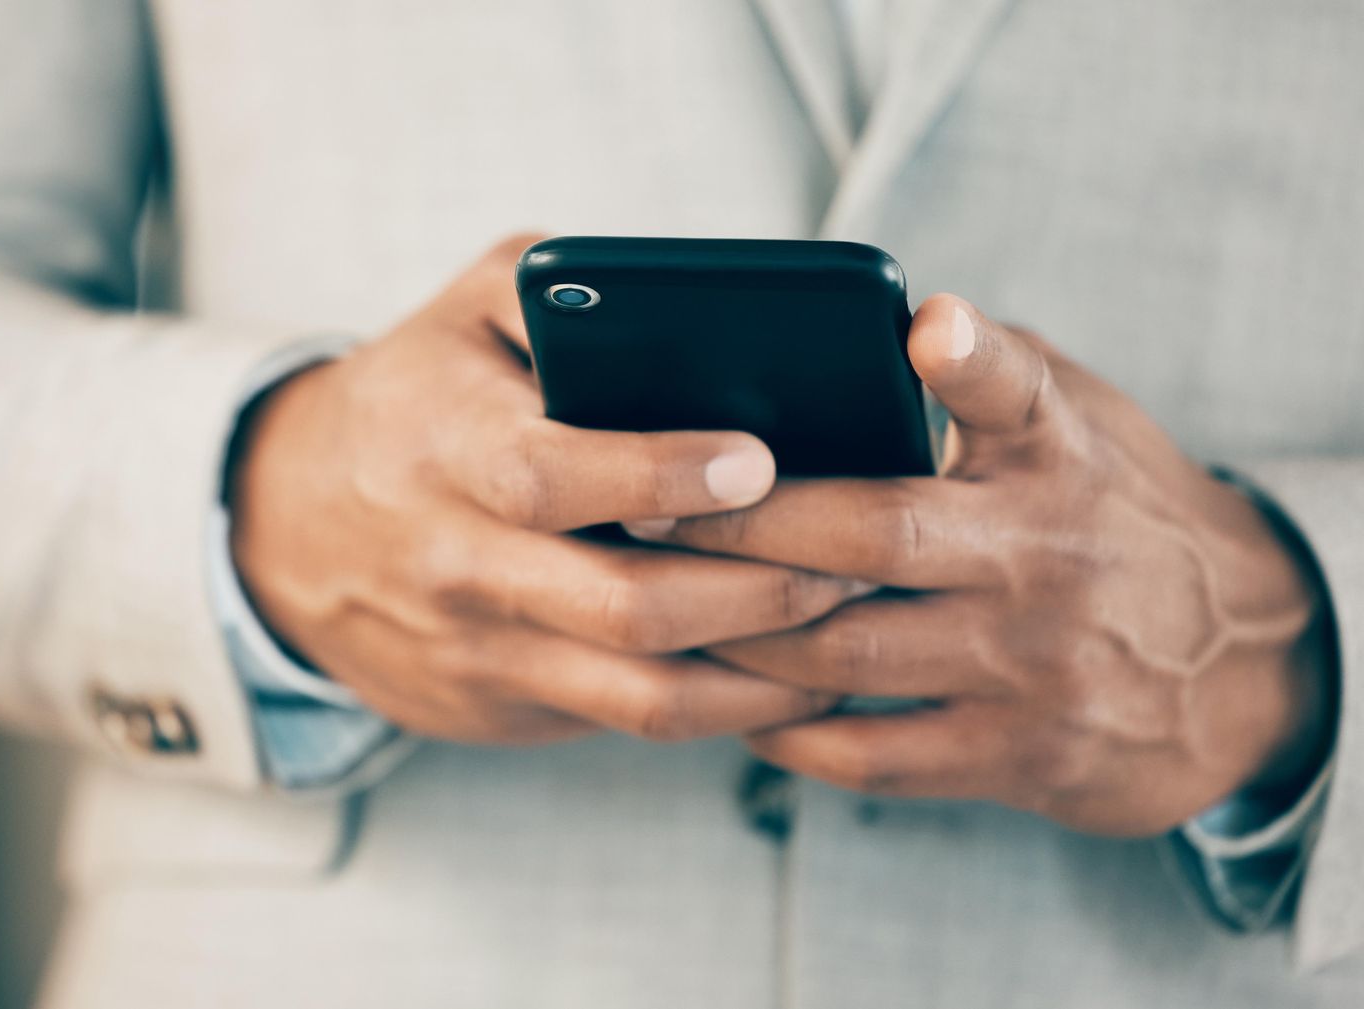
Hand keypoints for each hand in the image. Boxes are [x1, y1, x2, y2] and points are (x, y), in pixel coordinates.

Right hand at [230, 237, 871, 744]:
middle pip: (627, 608)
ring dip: (763, 672)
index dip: (662, 476)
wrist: (284, 527)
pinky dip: (724, 708)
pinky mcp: (499, 707)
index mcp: (448, 451)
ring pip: (643, 694)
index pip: (556, 478)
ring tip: (848, 628)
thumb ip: (561, 289)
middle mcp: (462, 564)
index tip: (762, 458)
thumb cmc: (409, 399)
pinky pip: (628, 722)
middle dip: (761, 589)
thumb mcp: (462, 312)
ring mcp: (480, 651)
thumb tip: (694, 300)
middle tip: (860, 555)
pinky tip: (788, 671)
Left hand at [644, 295, 1331, 834]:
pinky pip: (872, 756)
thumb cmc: (1112, 515)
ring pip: (846, 653)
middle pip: (872, 535)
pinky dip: (790, 734)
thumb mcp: (1079, 422)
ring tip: (654, 608)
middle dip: (741, 526)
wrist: (1238, 664)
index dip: (965, 357)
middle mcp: (1047, 559)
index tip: (920, 326)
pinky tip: (733, 706)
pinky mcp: (1018, 756)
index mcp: (1057, 459)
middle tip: (641, 512)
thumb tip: (885, 322)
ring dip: (736, 636)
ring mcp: (1032, 667)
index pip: (1015, 390)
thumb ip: (987, 376)